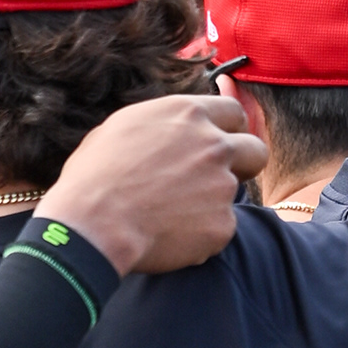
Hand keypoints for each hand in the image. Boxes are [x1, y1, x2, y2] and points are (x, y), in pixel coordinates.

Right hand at [37, 96, 267, 275]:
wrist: (92, 225)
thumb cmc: (94, 176)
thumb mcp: (123, 127)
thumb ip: (164, 124)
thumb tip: (176, 129)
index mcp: (188, 114)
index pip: (233, 111)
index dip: (229, 129)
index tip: (219, 142)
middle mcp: (214, 145)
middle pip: (256, 150)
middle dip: (243, 164)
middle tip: (216, 179)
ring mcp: (223, 185)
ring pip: (231, 194)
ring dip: (211, 202)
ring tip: (170, 213)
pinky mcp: (223, 224)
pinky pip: (219, 228)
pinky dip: (200, 234)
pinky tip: (167, 236)